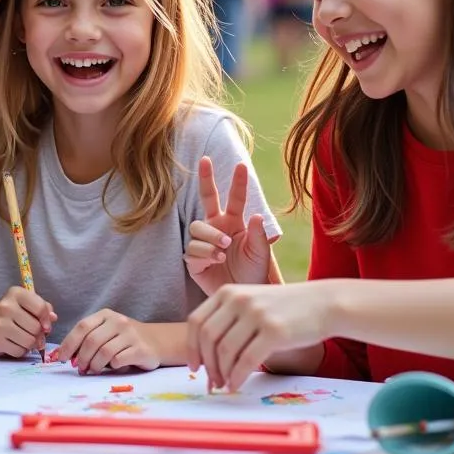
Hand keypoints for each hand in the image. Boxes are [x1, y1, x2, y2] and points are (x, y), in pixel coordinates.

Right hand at [0, 286, 55, 357]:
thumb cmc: (13, 313)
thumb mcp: (27, 304)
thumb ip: (43, 308)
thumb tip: (53, 318)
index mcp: (16, 293)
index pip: (40, 308)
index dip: (47, 320)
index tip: (46, 326)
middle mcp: (5, 306)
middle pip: (36, 327)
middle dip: (39, 334)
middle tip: (33, 333)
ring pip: (29, 341)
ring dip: (31, 344)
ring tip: (25, 339)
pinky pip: (19, 352)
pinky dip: (21, 351)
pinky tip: (15, 344)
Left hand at [54, 309, 158, 374]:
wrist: (155, 341)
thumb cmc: (123, 339)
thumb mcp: (105, 333)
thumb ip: (86, 340)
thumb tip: (65, 356)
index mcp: (105, 315)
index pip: (82, 327)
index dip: (69, 343)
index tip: (62, 358)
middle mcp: (118, 321)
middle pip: (91, 341)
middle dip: (82, 358)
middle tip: (80, 368)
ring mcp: (130, 334)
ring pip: (104, 352)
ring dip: (94, 365)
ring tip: (94, 370)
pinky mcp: (140, 349)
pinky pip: (118, 360)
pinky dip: (111, 367)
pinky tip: (113, 367)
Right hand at [185, 157, 275, 294]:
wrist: (242, 294)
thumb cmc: (253, 272)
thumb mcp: (260, 253)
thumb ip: (258, 235)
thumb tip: (256, 215)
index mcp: (234, 222)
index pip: (235, 198)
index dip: (238, 182)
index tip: (241, 164)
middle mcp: (216, 227)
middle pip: (207, 198)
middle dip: (206, 178)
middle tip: (205, 159)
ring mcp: (203, 242)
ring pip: (198, 227)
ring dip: (211, 236)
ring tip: (224, 248)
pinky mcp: (193, 260)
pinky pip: (192, 249)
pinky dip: (205, 254)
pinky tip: (216, 260)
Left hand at [187, 281, 331, 391]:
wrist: (324, 304)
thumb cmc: (285, 309)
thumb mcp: (252, 303)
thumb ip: (229, 319)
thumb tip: (208, 355)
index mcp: (228, 292)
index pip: (196, 321)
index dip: (191, 347)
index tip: (194, 367)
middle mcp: (239, 299)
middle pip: (207, 337)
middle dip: (207, 365)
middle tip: (212, 382)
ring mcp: (256, 314)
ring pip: (225, 350)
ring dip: (221, 373)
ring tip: (225, 385)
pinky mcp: (274, 331)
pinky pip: (247, 360)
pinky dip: (237, 377)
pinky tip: (237, 385)